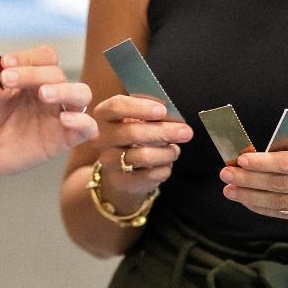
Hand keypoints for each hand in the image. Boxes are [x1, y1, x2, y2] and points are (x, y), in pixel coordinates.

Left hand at [0, 45, 96, 178]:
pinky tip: (65, 119)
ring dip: (66, 90)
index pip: (45, 57)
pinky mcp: (61, 140)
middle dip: (34, 73)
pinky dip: (83, 122)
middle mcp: (48, 92)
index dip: (27, 57)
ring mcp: (57, 115)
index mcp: (31, 77)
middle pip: (58, 73)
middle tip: (8, 79)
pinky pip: (87, 129)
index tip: (4, 64)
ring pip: (81, 94)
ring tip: (44, 94)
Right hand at [89, 93, 192, 210]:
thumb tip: (174, 116)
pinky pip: (150, 175)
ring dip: (166, 152)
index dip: (140, 107)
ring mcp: (110, 161)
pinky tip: (166, 164)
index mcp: (104, 115)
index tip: (162, 110)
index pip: (116, 106)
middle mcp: (102, 138)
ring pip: (142, 156)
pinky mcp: (122, 181)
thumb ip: (152, 115)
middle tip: (185, 132)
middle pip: (131, 132)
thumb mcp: (138, 120)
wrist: (121, 171)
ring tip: (175, 150)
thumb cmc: (133, 138)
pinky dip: (164, 168)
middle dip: (163, 131)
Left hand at [220, 137, 287, 225]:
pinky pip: (286, 214)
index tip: (240, 159)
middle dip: (249, 179)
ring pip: (282, 203)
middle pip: (282, 185)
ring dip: (251, 196)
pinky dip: (263, 207)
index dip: (263, 162)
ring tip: (230, 189)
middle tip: (226, 174)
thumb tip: (251, 155)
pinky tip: (247, 200)